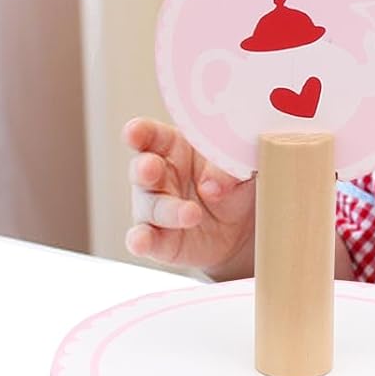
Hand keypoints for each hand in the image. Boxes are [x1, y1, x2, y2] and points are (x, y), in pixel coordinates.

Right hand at [123, 118, 255, 276]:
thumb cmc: (233, 186)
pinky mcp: (157, 240)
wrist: (240, 229)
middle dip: (144, 168)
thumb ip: (228, 171)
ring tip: (193, 214)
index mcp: (174, 147)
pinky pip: (141, 239)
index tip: (134, 132)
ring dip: (166, 210)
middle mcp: (158, 176)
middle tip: (152, 168)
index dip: (139, 132)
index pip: (150, 135)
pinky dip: (139, 241)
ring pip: (149, 207)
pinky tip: (141, 243)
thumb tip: (212, 186)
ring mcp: (154, 208)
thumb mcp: (241, 170)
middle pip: (141, 169)